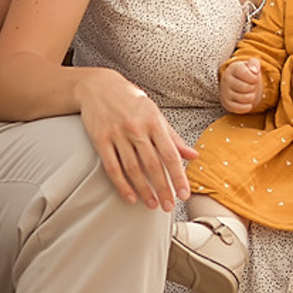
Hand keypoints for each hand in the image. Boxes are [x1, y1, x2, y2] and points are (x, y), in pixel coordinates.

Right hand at [78, 68, 196, 210]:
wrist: (98, 85)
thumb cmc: (130, 101)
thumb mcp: (155, 114)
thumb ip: (173, 137)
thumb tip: (193, 156)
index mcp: (154, 121)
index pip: (170, 154)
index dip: (178, 176)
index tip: (184, 194)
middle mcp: (136, 128)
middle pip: (152, 165)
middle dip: (163, 188)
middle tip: (168, 207)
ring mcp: (117, 133)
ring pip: (132, 168)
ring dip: (143, 190)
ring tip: (152, 205)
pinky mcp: (100, 138)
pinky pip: (112, 166)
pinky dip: (121, 184)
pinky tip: (130, 196)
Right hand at [218, 58, 263, 114]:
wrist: (237, 84)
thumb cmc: (247, 74)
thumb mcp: (251, 65)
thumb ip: (254, 63)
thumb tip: (255, 71)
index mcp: (233, 68)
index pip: (245, 74)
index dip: (254, 78)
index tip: (254, 78)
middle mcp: (226, 79)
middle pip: (247, 87)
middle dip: (253, 88)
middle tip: (251, 86)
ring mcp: (225, 92)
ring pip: (245, 98)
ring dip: (251, 97)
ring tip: (249, 93)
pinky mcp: (226, 103)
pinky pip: (241, 108)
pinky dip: (247, 106)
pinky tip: (247, 102)